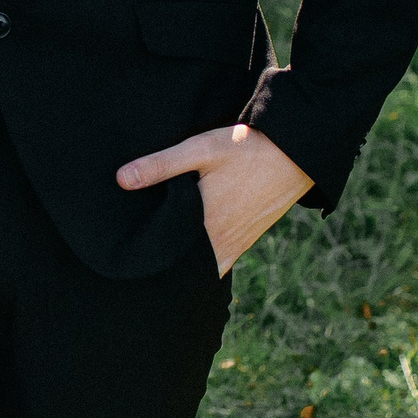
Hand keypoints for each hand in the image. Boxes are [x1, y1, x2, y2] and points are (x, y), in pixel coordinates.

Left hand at [116, 120, 313, 274]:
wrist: (296, 153)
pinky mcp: (247, 238)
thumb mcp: (200, 150)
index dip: (149, 261)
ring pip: (205, 266)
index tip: (129, 261)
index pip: (169, 257)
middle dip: (164, 268)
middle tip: (138, 266)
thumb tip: (121, 180)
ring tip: (161, 262)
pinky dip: (205, 260)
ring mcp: (237, 243)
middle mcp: (221, 242)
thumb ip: (160, 165)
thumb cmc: (247, 149)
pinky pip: (221, 259)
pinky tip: (190, 251)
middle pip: (186, 267)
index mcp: (205, 225)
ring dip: (186, 265)